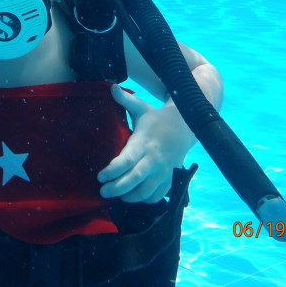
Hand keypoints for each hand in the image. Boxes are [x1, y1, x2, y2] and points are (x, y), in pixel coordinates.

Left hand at [98, 85, 191, 202]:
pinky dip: (146, 199)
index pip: (126, 160)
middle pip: (134, 179)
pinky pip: (158, 195)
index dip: (112, 171)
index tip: (100, 176)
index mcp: (143, 142)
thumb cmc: (156, 118)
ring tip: (116, 195)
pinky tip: (134, 196)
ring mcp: (163, 171)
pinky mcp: (169, 178)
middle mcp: (154, 159)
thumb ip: (125, 100)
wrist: (185, 127)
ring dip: (130, 196)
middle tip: (102, 192)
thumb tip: (110, 87)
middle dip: (116, 188)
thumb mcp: (141, 108)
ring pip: (146, 191)